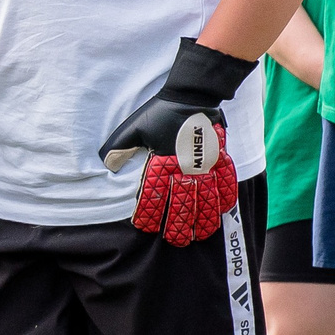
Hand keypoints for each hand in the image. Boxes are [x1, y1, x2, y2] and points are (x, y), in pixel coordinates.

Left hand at [100, 39, 253, 246]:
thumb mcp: (132, 128)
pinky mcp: (220, 158)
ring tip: (199, 235)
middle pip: (182, 205)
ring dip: (203, 220)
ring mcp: (205, 165)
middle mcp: (184, 168)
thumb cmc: (159, 112)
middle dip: (178, 226)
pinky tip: (222, 210)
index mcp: (162, 162)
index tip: (144, 226)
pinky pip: (226, 182)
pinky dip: (225, 198)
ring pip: (206, 199)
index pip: (154, 195)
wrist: (191, 95)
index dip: (148, 213)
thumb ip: (119, 148)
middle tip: (175, 240)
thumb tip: (107, 166)